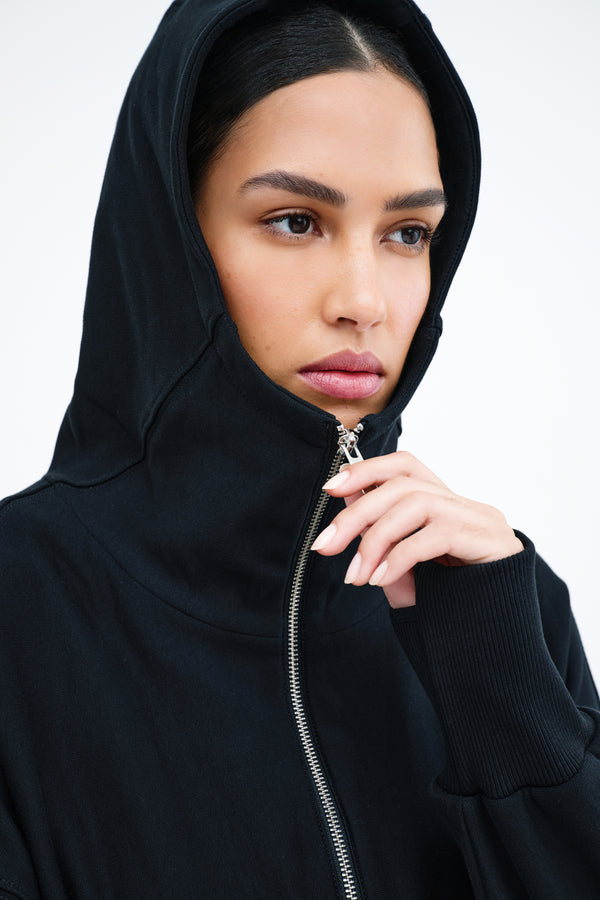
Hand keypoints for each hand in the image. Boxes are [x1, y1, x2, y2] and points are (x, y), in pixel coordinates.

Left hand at [311, 451, 523, 607]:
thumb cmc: (447, 606)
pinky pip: (434, 535)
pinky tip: (381, 580)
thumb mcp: (401, 570)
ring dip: (375, 540)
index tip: (331, 487)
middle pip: (402, 485)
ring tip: (357, 576)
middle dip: (356, 514)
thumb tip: (348, 501)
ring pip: (416, 504)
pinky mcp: (491, 541)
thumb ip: (379, 538)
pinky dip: (399, 556)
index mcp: (444, 505)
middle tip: (325, 545)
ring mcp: (480, 520)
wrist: (493, 644)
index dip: (367, 469)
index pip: (405, 466)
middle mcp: (464, 505)